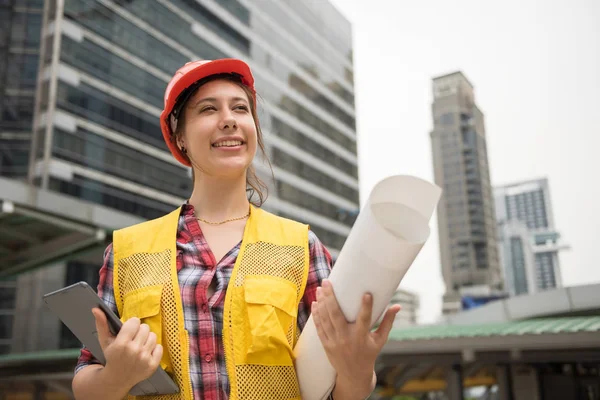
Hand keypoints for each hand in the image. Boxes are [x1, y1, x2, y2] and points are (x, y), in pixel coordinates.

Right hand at [92, 308, 162, 388]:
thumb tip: (96, 309)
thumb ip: (101, 324)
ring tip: (139, 345)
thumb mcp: (105, 341)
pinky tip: (145, 353)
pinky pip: (159, 347)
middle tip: (133, 339)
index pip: (135, 321)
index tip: (128, 330)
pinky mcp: (152, 365)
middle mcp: (134, 351)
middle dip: (139, 331)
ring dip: (146, 339)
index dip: (131, 324)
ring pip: (153, 336)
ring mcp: (144, 359)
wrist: (116, 379)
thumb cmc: (111, 356)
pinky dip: (153, 349)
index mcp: (121, 344)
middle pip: (145, 327)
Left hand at [312, 280, 400, 398]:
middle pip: (336, 315)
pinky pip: (320, 328)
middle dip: (330, 297)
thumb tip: (397, 306)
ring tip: (320, 288)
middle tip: (327, 282)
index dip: (366, 307)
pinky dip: (316, 315)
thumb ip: (387, 322)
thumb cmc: (369, 354)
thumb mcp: (380, 340)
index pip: (365, 320)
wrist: (354, 375)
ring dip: (321, 303)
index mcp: (362, 337)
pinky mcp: (326, 344)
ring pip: (326, 319)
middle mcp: (347, 339)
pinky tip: (315, 303)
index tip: (366, 293)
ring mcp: (334, 342)